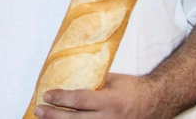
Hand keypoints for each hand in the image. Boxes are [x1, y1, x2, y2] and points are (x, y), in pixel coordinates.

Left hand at [34, 74, 160, 118]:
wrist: (156, 102)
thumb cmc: (132, 88)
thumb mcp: (112, 81)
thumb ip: (92, 83)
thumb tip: (67, 80)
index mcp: (110, 102)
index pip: (80, 100)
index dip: (61, 98)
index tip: (47, 95)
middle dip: (54, 115)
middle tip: (39, 110)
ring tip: (45, 118)